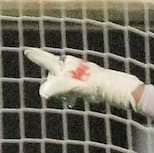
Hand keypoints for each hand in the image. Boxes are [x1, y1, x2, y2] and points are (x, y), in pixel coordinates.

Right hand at [24, 48, 141, 110]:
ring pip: (65, 83)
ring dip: (63, 91)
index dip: (38, 56)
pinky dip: (72, 95)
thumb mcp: (80, 86)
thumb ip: (60, 87)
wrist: (126, 92)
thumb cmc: (104, 86)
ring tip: (70, 100)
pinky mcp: (92, 85)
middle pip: (55, 74)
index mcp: (71, 65)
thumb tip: (43, 92)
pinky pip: (75, 89)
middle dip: (52, 83)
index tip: (27, 51)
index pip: (50, 60)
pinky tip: (76, 101)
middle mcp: (76, 69)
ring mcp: (84, 77)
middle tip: (58, 95)